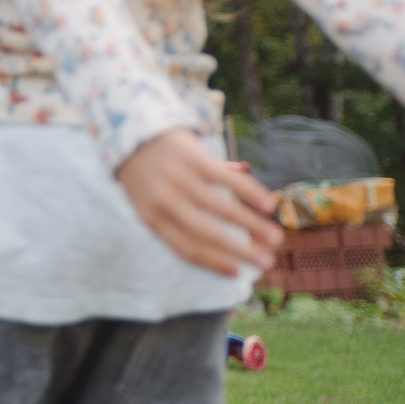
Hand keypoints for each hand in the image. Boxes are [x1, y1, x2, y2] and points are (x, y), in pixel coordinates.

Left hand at [116, 129, 282, 275]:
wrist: (129, 130)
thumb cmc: (146, 174)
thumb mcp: (152, 200)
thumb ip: (185, 220)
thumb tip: (227, 244)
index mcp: (150, 216)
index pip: (185, 247)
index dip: (212, 262)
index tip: (236, 272)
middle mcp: (164, 200)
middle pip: (207, 233)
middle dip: (240, 251)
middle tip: (267, 262)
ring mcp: (179, 178)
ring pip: (221, 208)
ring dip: (252, 225)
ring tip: (275, 238)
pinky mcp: (192, 157)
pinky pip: (226, 179)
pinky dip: (250, 192)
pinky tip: (269, 204)